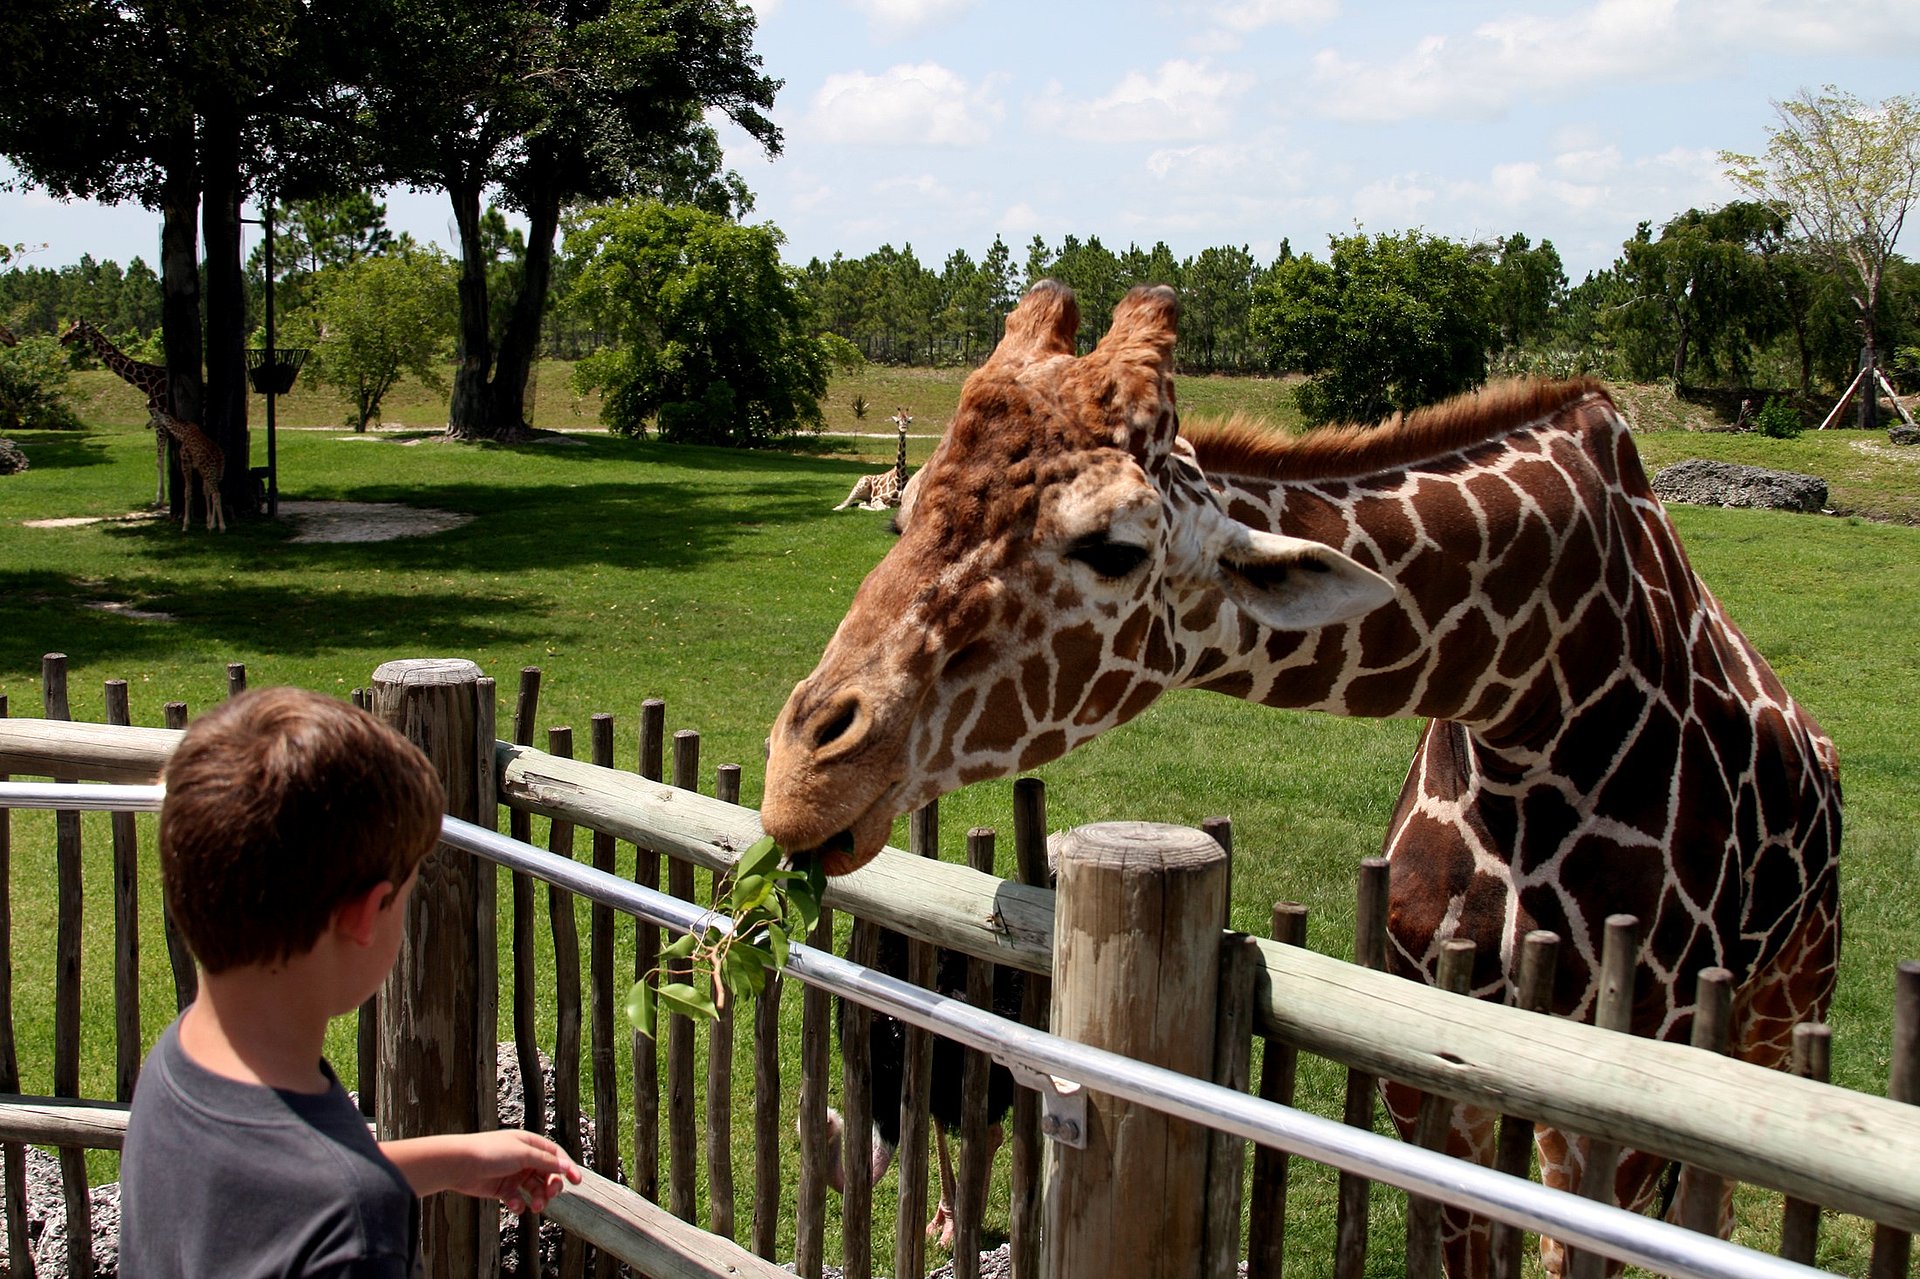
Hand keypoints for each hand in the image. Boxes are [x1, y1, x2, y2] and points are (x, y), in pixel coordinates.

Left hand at [449, 1130, 582, 1213]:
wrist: (459, 1164)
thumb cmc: (490, 1152)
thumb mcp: (523, 1154)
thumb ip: (545, 1161)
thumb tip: (565, 1167)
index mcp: (530, 1144)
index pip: (555, 1156)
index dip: (567, 1167)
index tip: (577, 1181)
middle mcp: (523, 1158)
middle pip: (547, 1174)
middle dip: (551, 1186)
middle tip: (550, 1195)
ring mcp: (513, 1174)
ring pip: (534, 1189)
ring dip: (538, 1198)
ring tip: (534, 1206)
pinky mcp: (502, 1189)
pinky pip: (517, 1199)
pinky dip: (518, 1204)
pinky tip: (514, 1205)